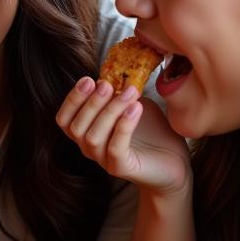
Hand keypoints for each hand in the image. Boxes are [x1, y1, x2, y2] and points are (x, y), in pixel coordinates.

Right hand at [56, 79, 191, 195]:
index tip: (88, 79)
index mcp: (87, 131)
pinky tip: (136, 108)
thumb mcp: (132, 104)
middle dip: (90, 103)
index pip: (64, 119)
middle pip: (76, 127)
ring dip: (109, 111)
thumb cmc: (151, 132)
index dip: (72, 99)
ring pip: (92, 137)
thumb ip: (120, 92)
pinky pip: (115, 148)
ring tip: (130, 93)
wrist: (175, 160)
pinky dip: (124, 126)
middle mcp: (90, 148)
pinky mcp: (121, 168)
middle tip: (107, 84)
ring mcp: (104, 160)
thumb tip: (117, 71)